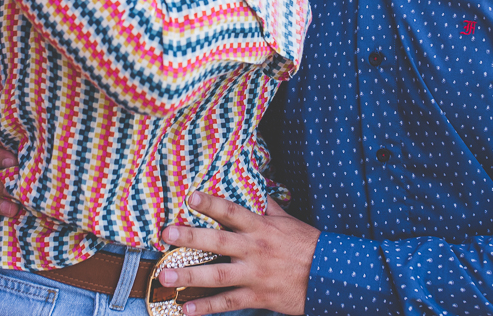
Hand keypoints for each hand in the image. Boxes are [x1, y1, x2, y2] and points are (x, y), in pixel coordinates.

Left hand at [159, 192, 319, 314]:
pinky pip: (229, 302)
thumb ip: (266, 206)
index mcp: (261, 227)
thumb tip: (252, 188)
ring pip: (218, 275)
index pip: (232, 211)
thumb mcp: (288, 220)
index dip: (211, 204)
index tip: (190, 197)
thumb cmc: (307, 245)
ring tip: (164, 276)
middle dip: (191, 237)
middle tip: (167, 234)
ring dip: (189, 275)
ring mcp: (255, 274)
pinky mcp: (257, 296)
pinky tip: (185, 308)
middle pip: (219, 241)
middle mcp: (255, 249)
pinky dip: (207, 307)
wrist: (328, 276)